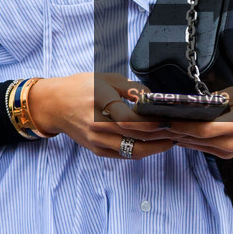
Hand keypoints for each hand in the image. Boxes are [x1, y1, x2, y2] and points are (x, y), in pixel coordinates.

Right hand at [27, 73, 176, 160]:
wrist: (54, 105)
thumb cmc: (81, 88)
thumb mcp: (107, 78)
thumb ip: (133, 88)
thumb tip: (154, 99)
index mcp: (100, 103)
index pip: (131, 120)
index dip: (153, 123)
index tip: (169, 119)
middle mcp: (97, 126)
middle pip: (136, 139)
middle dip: (161, 137)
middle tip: (178, 131)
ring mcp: (96, 141)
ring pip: (133, 151)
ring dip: (155, 147)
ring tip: (170, 139)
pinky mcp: (97, 150)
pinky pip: (124, 155)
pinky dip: (142, 150)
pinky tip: (153, 143)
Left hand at [161, 85, 232, 159]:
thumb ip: (220, 98)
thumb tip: (197, 102)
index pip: (201, 130)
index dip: (180, 125)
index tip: (162, 117)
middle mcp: (232, 144)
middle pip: (194, 140)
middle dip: (173, 130)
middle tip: (153, 121)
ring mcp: (230, 152)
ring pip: (196, 146)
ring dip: (178, 136)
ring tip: (160, 125)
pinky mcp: (229, 154)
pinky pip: (204, 148)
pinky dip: (190, 139)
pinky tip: (178, 131)